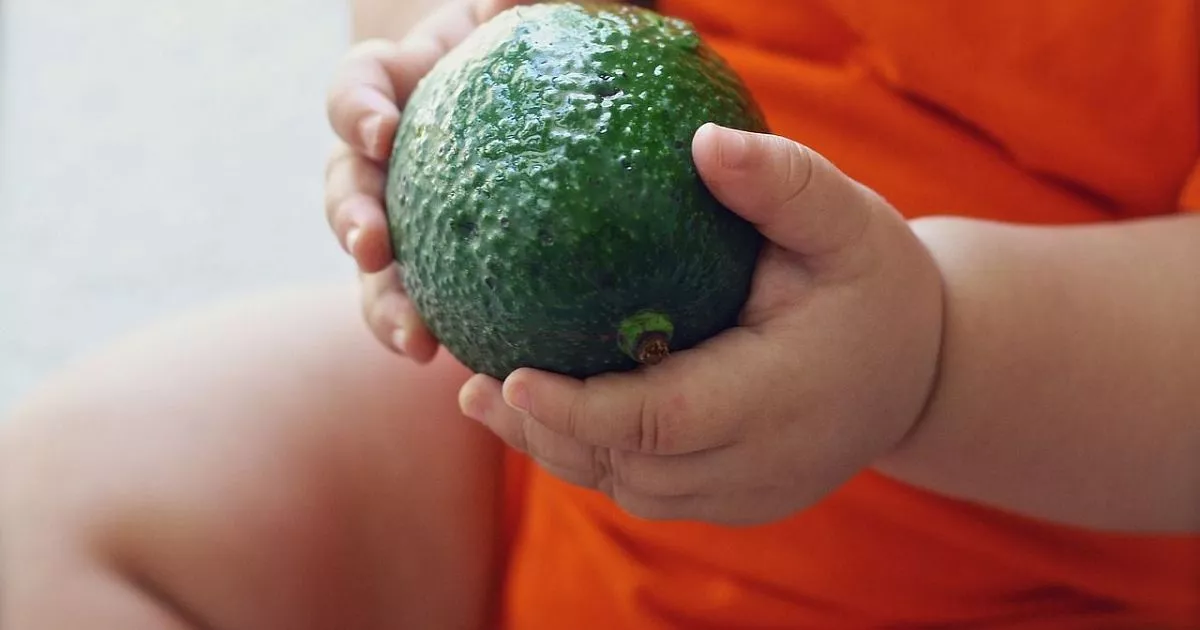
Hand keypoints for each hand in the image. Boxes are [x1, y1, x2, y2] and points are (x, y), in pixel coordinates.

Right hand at [324, 0, 525, 359]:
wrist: (546, 96)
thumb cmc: (537, 44)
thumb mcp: (526, 17)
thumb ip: (518, 6)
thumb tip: (518, 5)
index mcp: (401, 85)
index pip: (360, 89)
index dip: (358, 110)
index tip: (380, 131)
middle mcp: (388, 154)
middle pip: (345, 186)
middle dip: (348, 217)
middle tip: (372, 245)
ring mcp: (407, 213)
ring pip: (373, 262)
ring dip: (382, 300)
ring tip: (414, 338)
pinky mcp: (437, 261)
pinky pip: (424, 300)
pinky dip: (430, 330)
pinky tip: (461, 363)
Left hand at [458, 123, 945, 524]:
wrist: (922, 370)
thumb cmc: (876, 284)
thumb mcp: (848, 219)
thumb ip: (782, 183)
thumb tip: (703, 142)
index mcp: (785, 395)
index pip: (667, 421)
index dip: (584, 408)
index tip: (509, 375)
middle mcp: (765, 461)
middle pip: (633, 467)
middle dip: (547, 434)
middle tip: (472, 387)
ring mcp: (751, 492)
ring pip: (634, 489)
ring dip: (560, 452)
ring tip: (491, 402)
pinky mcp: (740, 501)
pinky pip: (652, 493)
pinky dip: (596, 460)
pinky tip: (549, 420)